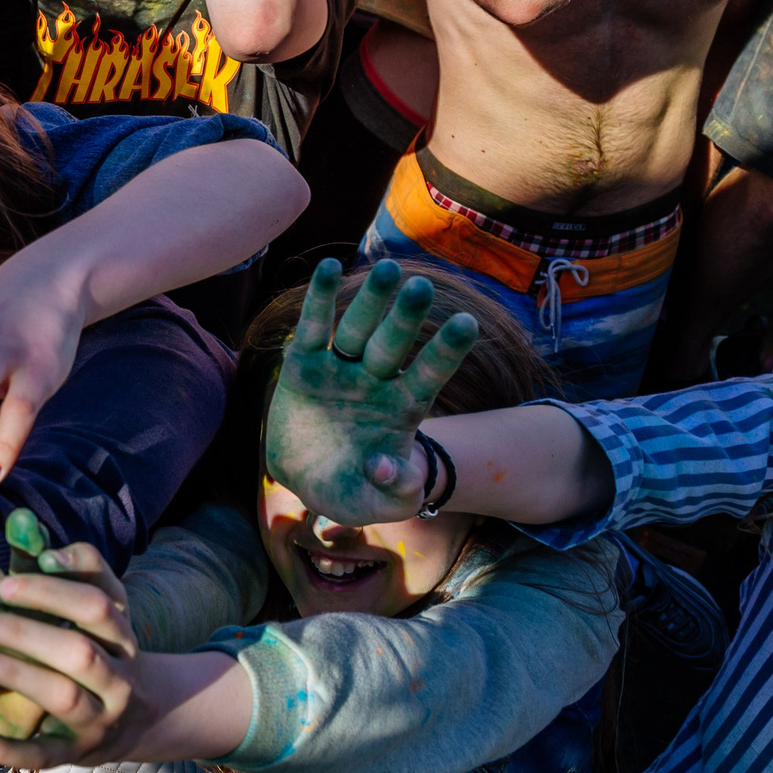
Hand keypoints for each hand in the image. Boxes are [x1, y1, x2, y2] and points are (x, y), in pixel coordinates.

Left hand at [0, 524, 147, 767]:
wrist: (135, 721)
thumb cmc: (93, 648)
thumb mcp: (83, 608)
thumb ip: (51, 566)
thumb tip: (18, 518)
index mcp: (121, 633)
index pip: (99, 601)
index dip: (56, 586)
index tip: (5, 577)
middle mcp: (119, 676)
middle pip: (80, 649)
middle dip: (24, 629)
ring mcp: (100, 719)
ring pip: (63, 695)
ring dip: (13, 671)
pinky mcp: (75, 756)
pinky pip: (43, 755)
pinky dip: (7, 745)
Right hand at [261, 258, 476, 526]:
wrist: (311, 481)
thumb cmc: (356, 492)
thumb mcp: (380, 505)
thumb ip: (395, 491)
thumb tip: (382, 462)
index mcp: (402, 410)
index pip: (428, 375)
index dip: (445, 350)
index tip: (467, 323)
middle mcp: (376, 381)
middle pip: (393, 344)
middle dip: (407, 317)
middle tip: (420, 286)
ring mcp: (341, 370)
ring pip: (357, 330)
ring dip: (371, 300)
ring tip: (386, 270)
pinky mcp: (305, 367)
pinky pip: (313, 330)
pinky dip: (320, 300)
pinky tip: (328, 267)